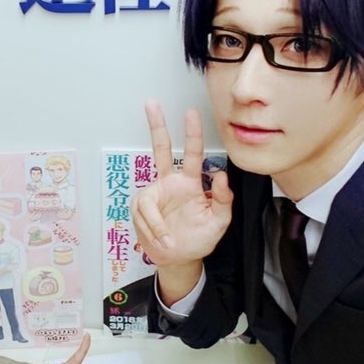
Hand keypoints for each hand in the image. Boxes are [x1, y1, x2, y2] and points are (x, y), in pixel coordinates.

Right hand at [131, 102, 232, 283]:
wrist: (178, 259)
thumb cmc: (198, 238)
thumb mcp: (219, 223)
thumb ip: (223, 200)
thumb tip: (220, 175)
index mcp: (191, 183)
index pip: (192, 154)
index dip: (192, 134)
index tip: (191, 113)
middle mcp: (170, 183)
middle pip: (160, 149)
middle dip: (156, 126)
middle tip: (151, 104)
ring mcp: (153, 193)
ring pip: (148, 198)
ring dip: (156, 222)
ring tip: (167, 239)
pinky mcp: (140, 206)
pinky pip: (144, 213)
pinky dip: (153, 228)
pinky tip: (160, 237)